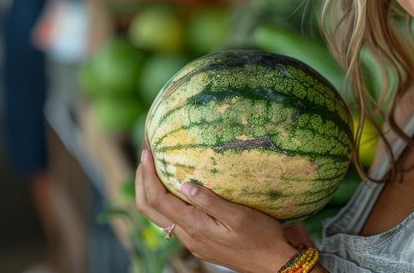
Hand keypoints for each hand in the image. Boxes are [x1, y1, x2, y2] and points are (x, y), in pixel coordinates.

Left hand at [135, 148, 297, 272]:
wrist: (271, 263)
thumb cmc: (261, 237)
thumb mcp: (239, 216)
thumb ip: (211, 202)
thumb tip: (185, 185)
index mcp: (195, 226)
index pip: (158, 200)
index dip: (148, 175)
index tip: (147, 151)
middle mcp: (188, 236)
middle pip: (149, 210)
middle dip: (141, 182)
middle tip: (145, 156)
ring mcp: (192, 241)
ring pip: (159, 217)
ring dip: (151, 192)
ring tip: (155, 169)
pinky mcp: (200, 242)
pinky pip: (173, 221)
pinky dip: (166, 201)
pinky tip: (177, 190)